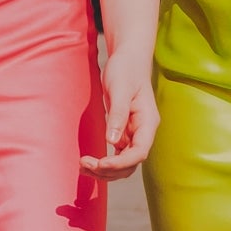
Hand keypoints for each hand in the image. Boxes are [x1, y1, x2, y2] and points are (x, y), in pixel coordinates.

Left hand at [83, 49, 157, 179]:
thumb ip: (118, 115)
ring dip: (104, 170)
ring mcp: (133, 135)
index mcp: (147, 123)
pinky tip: (87, 163)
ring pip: (123, 164)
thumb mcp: (120, 89)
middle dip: (109, 170)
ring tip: (82, 166)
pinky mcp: (123, 133)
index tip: (100, 163)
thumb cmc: (125, 70)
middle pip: (130, 164)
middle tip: (84, 164)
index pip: (139, 152)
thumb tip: (112, 141)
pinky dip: (102, 163)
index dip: (121, 163)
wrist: (127, 60)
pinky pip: (116, 156)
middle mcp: (143, 132)